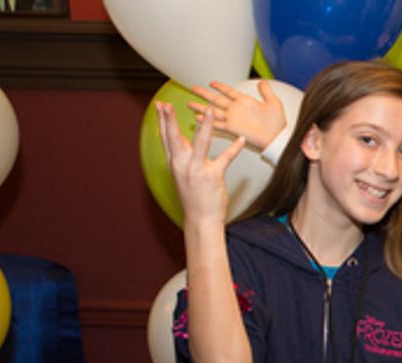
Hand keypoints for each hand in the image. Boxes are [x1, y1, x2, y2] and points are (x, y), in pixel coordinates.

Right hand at [156, 103, 244, 225]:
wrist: (201, 219)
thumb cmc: (194, 198)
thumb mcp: (182, 176)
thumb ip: (182, 158)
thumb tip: (182, 142)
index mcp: (175, 164)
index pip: (166, 139)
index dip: (162, 121)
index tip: (159, 106)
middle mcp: (182, 165)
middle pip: (174, 138)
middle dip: (170, 119)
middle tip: (166, 103)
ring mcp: (197, 170)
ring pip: (200, 142)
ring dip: (206, 124)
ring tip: (210, 110)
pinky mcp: (212, 176)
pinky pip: (225, 158)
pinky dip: (235, 149)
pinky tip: (241, 140)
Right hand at [187, 80, 286, 150]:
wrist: (276, 138)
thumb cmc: (277, 124)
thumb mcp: (273, 103)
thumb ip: (267, 92)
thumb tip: (263, 81)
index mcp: (245, 102)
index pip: (229, 91)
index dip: (220, 87)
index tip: (211, 83)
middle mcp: (236, 109)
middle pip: (216, 99)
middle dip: (204, 94)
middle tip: (193, 89)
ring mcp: (233, 119)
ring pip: (213, 111)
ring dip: (202, 107)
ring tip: (190, 104)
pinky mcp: (233, 128)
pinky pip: (217, 124)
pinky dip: (208, 121)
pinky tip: (198, 119)